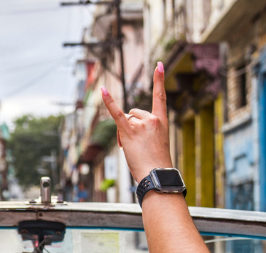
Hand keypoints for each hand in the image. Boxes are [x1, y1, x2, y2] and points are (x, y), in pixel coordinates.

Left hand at [101, 62, 172, 180]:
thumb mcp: (156, 142)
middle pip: (134, 113)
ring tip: (132, 148)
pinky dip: (109, 102)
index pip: (160, 96)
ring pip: (125, 120)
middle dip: (131, 126)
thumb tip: (126, 121)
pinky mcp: (129, 132)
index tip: (158, 65)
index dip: (159, 80)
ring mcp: (141, 125)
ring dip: (123, 132)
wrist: (156, 175)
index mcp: (162, 121)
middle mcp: (152, 119)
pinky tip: (103, 90)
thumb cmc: (156, 163)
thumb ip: (144, 128)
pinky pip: (117, 114)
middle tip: (137, 145)